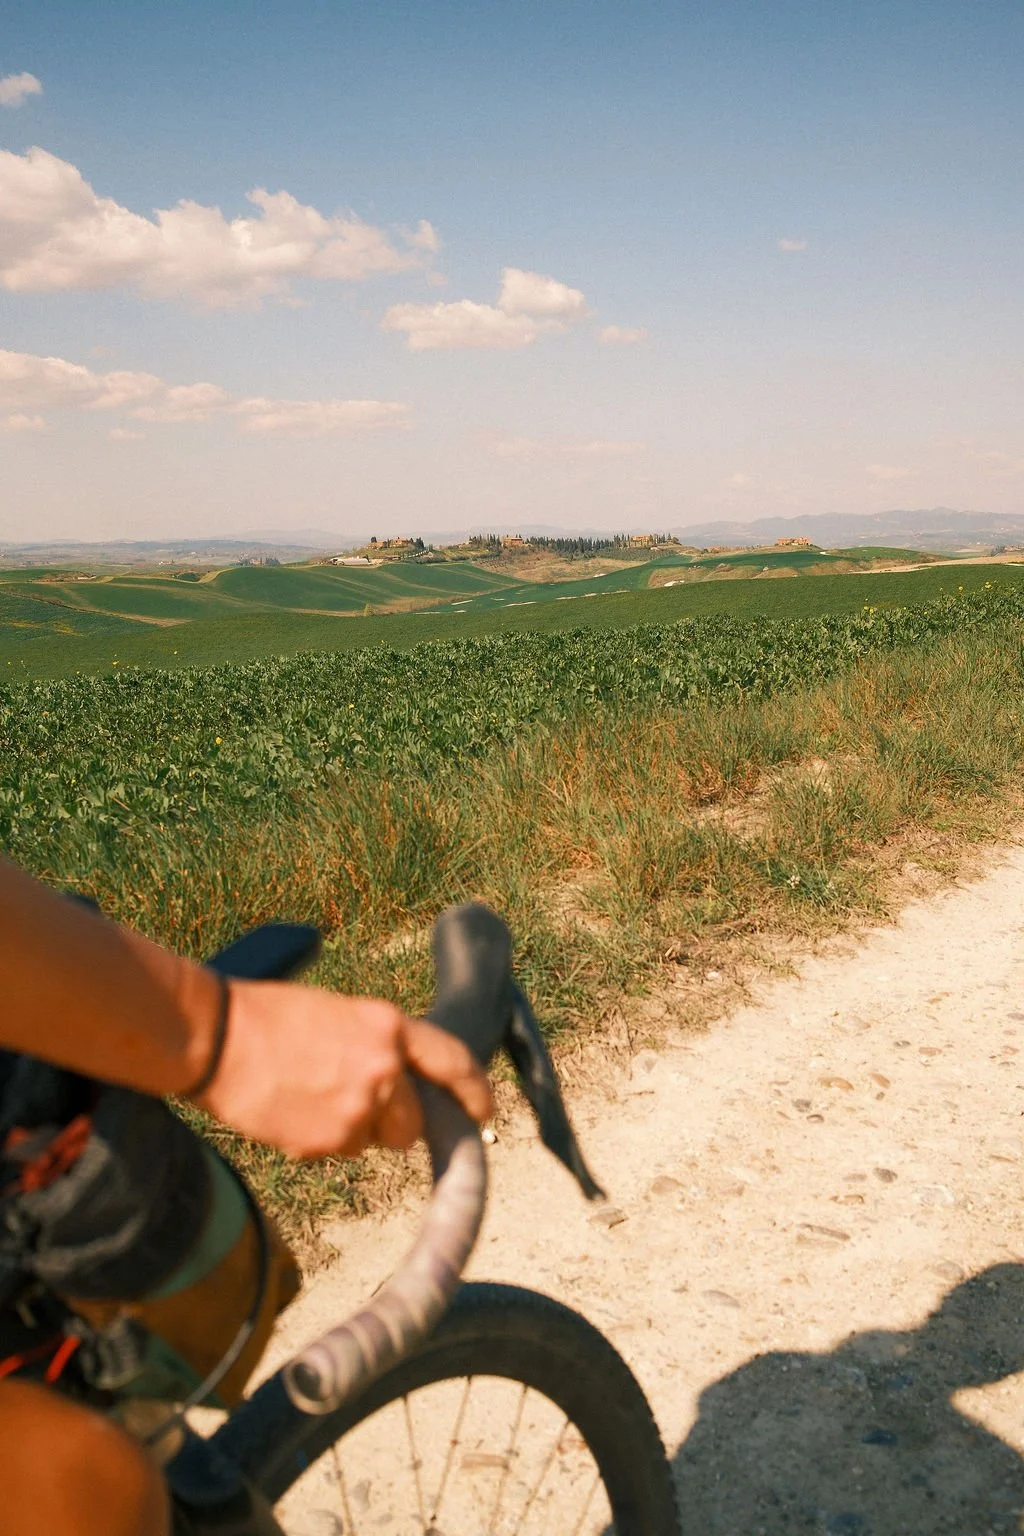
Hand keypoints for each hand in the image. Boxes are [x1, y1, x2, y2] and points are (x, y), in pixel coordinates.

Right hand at [193, 980, 492, 1158]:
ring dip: (352, 1130)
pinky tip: (291, 1110)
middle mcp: (382, 1070)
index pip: (452, 1062)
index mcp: (388, 1028)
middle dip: (392, 1123)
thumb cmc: (270, 1016)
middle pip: (412, 1125)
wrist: (217, 1038)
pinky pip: (337, 1152)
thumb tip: (399, 1081)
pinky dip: (319, 1140)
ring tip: (309, 1096)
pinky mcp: (325, 1142)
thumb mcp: (339, 1014)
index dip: (473, 1092)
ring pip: (372, 1142)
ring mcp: (355, 1110)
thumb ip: (377, 1046)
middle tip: (355, 1104)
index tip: (483, 1112)